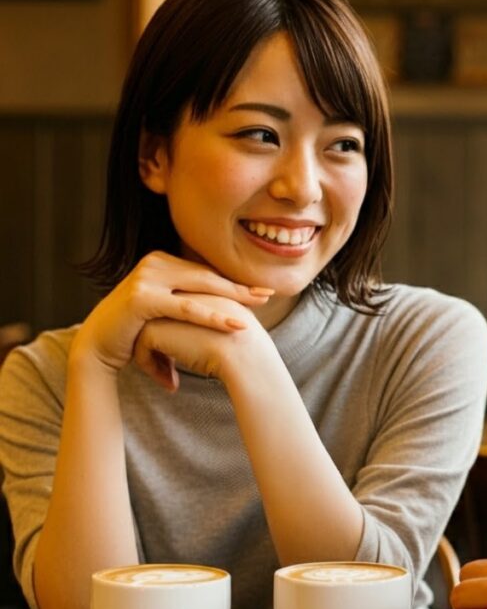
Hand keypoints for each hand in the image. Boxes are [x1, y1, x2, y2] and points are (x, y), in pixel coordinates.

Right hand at [70, 252, 271, 385]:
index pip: (204, 272)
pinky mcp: (141, 298)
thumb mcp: (163, 310)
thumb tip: (219, 304)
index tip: (260, 290)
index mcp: (161, 262)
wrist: (97, 346)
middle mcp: (154, 263)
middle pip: (207, 276)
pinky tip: (233, 325)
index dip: (233, 282)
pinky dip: (212, 317)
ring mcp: (147, 277)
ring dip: (232, 300)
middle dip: (239, 287)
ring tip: (258, 308)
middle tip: (267, 294)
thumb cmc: (134, 331)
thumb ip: (186, 300)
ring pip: (200, 290)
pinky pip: (186, 308)